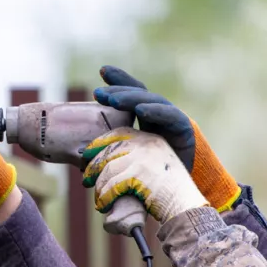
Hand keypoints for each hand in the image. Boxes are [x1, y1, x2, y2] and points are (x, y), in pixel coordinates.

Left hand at [82, 127, 207, 223]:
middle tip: (86, 180)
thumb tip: (103, 162)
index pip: (120, 133)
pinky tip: (104, 204)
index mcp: (152, 138)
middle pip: (110, 149)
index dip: (100, 142)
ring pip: (108, 168)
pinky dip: (104, 196)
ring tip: (98, 198)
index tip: (87, 154)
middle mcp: (148, 143)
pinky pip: (112, 184)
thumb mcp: (155, 167)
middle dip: (94, 165)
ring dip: (99, 185)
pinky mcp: (139, 174)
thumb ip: (135, 159)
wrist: (185, 207)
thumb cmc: (168, 193)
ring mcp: (143, 157)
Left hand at [93, 65, 240, 211]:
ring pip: (152, 102)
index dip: (119, 81)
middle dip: (119, 90)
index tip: (102, 71)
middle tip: (98, 93)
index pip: (131, 95)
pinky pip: (170, 116)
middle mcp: (159, 117)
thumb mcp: (125, 164)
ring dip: (132, 99)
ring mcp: (172, 121)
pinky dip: (156, 111)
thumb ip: (110, 154)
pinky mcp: (185, 130)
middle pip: (139, 95)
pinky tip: (141, 109)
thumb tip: (81, 156)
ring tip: (113, 100)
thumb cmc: (150, 183)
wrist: (180, 195)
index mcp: (145, 120)